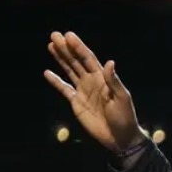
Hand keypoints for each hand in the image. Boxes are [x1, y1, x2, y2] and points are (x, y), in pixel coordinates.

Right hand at [44, 31, 145, 152]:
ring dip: (60, 59)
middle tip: (54, 35)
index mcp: (103, 78)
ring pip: (69, 71)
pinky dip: (56, 81)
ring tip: (51, 45)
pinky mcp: (77, 103)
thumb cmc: (124, 117)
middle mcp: (92, 81)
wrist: (120, 137)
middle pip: (76, 61)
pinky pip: (64, 89)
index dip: (79, 47)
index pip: (88, 59)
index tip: (68, 35)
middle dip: (66, 48)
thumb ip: (113, 81)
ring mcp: (83, 91)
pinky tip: (47, 72)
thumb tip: (110, 62)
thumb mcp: (122, 98)